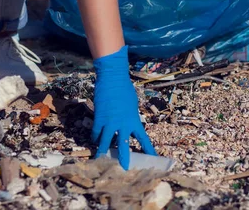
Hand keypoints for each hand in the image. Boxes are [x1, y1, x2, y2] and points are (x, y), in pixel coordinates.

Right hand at [91, 46, 156, 169]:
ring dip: (102, 151)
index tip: (154, 159)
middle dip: (123, 158)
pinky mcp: (99, 118)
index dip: (148, 150)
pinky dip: (95, 138)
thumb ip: (130, 116)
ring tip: (101, 159)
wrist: (113, 78)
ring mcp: (110, 122)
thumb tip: (127, 122)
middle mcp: (123, 124)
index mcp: (134, 120)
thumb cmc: (124, 88)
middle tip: (124, 169)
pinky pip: (96, 132)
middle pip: (123, 146)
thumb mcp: (132, 105)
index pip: (143, 138)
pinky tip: (94, 141)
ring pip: (105, 142)